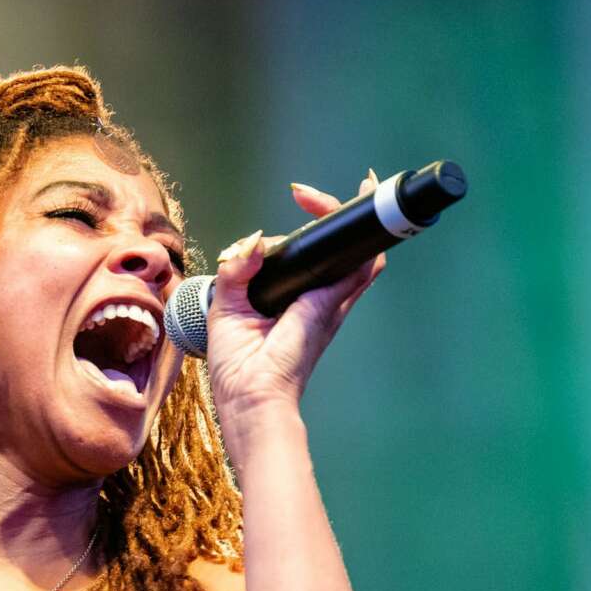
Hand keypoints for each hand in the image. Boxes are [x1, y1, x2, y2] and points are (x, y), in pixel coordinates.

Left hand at [202, 170, 386, 420]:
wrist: (249, 398)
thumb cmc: (239, 369)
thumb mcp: (226, 308)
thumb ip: (238, 271)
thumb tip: (255, 242)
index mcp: (292, 296)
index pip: (312, 253)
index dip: (314, 223)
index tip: (300, 198)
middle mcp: (316, 297)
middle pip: (340, 247)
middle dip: (337, 211)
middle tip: (312, 194)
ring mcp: (328, 301)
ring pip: (357, 252)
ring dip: (349, 217)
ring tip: (342, 192)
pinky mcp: (330, 306)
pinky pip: (360, 269)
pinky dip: (364, 241)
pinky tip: (361, 215)